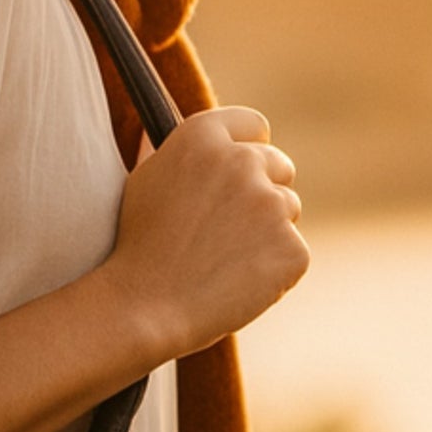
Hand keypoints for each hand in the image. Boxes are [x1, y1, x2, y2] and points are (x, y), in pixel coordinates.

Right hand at [103, 106, 307, 361]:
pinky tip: (235, 282)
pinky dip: (273, 269)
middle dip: (262, 191)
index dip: (248, 147)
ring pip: (288, 209)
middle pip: (279, 165)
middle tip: (226, 228)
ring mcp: (272, 204)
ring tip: (222, 259)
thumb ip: (161, 151)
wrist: (144, 307)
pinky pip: (293, 253)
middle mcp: (242, 162)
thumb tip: (148, 130)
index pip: (252, 124)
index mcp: (202, 138)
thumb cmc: (138, 247)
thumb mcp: (143, 184)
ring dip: (267, 231)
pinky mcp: (292, 248)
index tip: (240, 171)